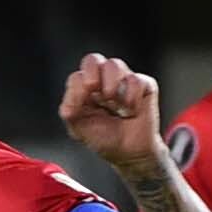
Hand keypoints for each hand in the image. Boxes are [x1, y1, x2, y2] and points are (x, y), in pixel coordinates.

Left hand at [59, 53, 163, 171]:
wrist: (129, 152)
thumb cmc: (104, 138)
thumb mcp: (79, 129)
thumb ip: (70, 113)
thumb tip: (66, 106)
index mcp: (84, 90)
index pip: (77, 77)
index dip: (76, 90)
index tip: (77, 111)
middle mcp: (103, 80)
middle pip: (92, 59)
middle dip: (91, 74)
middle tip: (94, 90)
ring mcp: (124, 80)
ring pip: (114, 64)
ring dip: (111, 87)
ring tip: (115, 106)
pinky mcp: (144, 84)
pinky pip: (136, 80)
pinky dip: (131, 99)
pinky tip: (131, 112)